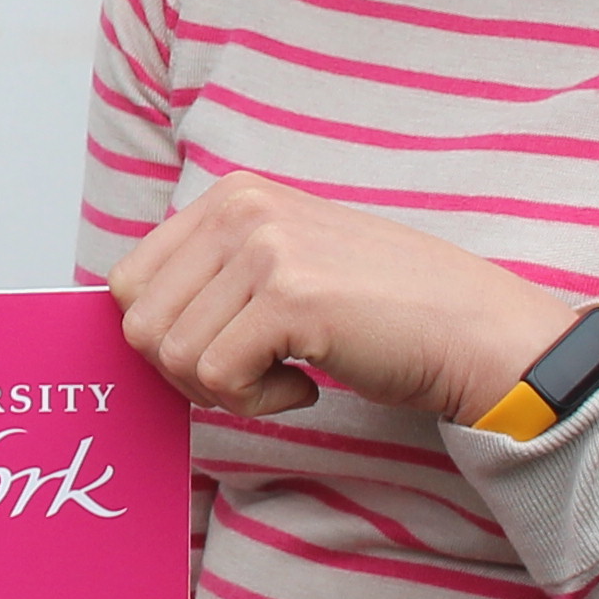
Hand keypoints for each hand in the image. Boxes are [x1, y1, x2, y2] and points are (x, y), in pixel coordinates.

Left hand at [107, 173, 572, 426]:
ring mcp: (265, 249)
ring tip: (284, 376)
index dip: (165, 338)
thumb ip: (212, 274)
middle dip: (185, 371)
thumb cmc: (377, 311)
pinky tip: (307, 386)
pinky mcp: (290, 298)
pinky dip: (257, 404)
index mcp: (230, 195)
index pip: (127, 282)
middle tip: (250, 376)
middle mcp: (240, 209)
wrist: (472, 329)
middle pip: (139, 323)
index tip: (223, 352)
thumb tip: (128, 321)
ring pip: (173, 356)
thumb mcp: (281, 263)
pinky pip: (217, 378)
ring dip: (224, 390)